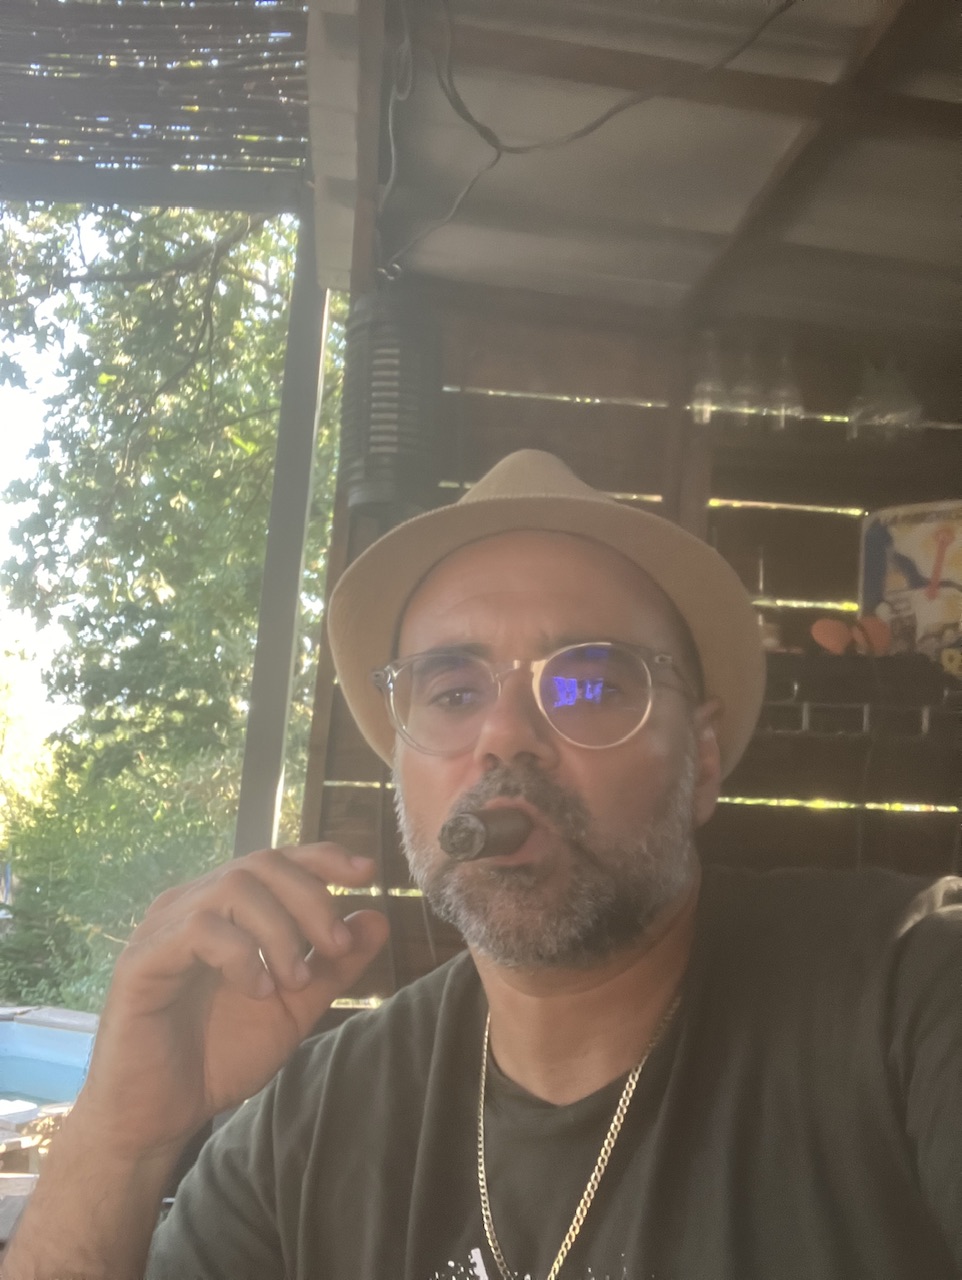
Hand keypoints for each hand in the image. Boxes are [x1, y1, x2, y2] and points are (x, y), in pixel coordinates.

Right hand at [72, 842, 388, 1159]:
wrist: (161, 1115)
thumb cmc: (221, 1055)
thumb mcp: (295, 1007)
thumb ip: (335, 965)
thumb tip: (378, 917)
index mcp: (228, 910)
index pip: (278, 860)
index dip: (324, 858)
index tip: (367, 874)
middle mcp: (194, 904)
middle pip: (262, 863)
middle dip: (311, 899)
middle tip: (335, 948)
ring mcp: (164, 927)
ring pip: (233, 887)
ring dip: (279, 930)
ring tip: (294, 980)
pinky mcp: (142, 959)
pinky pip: (198, 928)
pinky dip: (242, 954)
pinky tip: (258, 990)